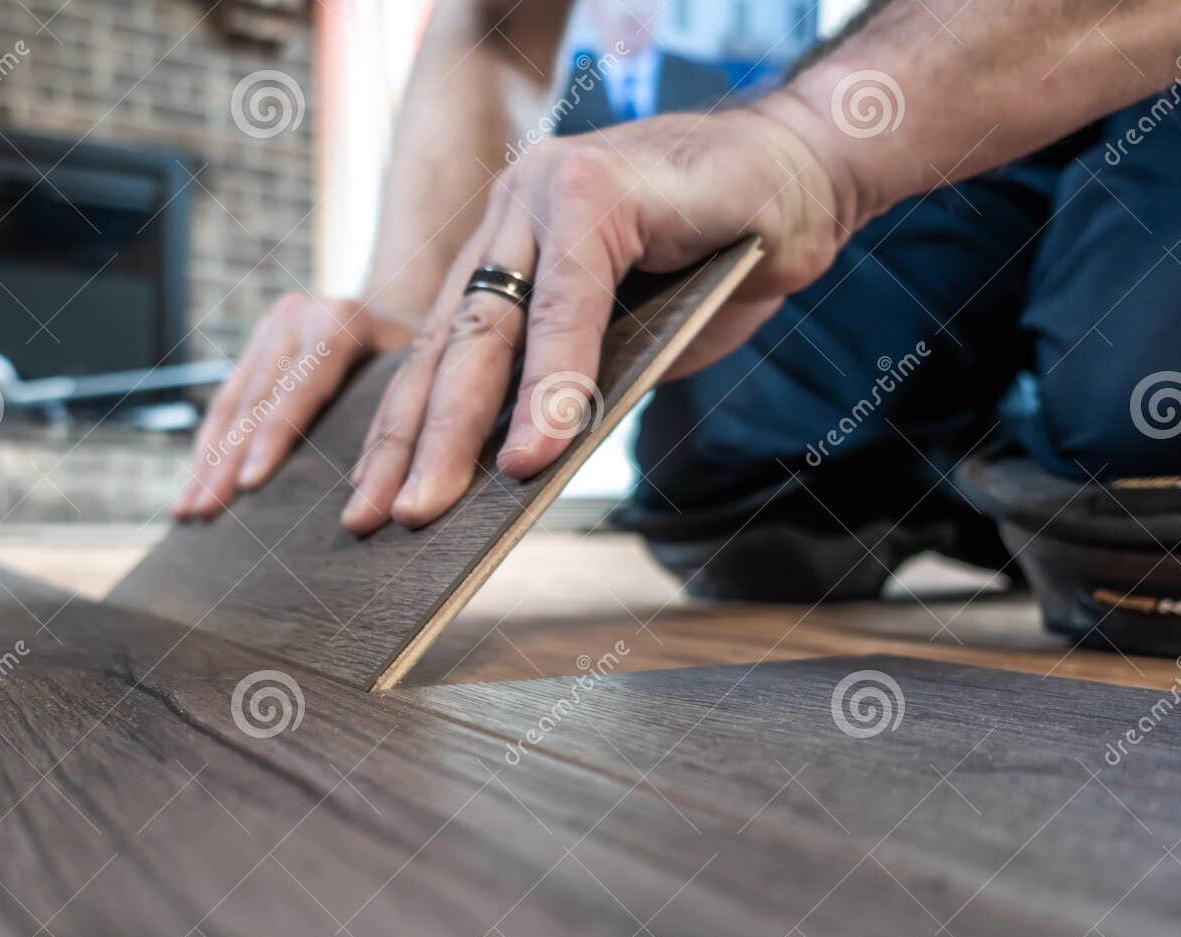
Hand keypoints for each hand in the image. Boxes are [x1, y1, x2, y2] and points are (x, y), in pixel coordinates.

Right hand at [173, 295, 414, 519]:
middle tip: (204, 512)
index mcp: (341, 322)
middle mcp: (298, 316)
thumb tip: (377, 491)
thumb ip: (394, 417)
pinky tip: (194, 482)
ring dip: (206, 461)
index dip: (273, 438)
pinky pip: (227, 400)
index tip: (249, 485)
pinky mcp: (256, 342)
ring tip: (187, 510)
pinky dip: (209, 445)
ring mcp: (271, 327)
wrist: (400, 299)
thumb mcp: (420, 374)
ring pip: (232, 403)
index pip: (300, 389)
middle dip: (225, 462)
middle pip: (257, 401)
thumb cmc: (420, 355)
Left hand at [340, 98, 857, 534]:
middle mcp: (509, 216)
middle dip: (408, 445)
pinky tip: (534, 452)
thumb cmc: (721, 254)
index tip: (371, 502)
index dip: (403, 431)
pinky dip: (551, 387)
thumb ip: (575, 379)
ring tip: (432, 504)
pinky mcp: (592, 188)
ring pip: (490, 331)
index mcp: (506, 249)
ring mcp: (543, 193)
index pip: (442, 353)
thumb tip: (519, 464)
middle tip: (378, 522)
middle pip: (448, 349)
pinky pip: (564, 308)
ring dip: (459, 430)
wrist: (808, 171)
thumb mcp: (633, 336)